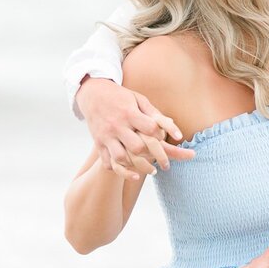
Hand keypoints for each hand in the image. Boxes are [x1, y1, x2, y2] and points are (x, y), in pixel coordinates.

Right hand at [76, 76, 193, 179]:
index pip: (150, 129)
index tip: (164, 138)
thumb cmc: (121, 97)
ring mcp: (106, 136)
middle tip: (165, 162)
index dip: (161, 135)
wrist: (92, 94)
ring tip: (152, 169)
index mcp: (129, 113)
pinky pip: (108, 163)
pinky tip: (133, 173)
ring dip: (137, 166)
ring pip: (121, 158)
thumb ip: (156, 114)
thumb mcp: (139, 99)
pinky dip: (120, 171)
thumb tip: (176, 130)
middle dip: (153, 155)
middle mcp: (117, 126)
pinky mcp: (99, 144)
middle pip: (137, 147)